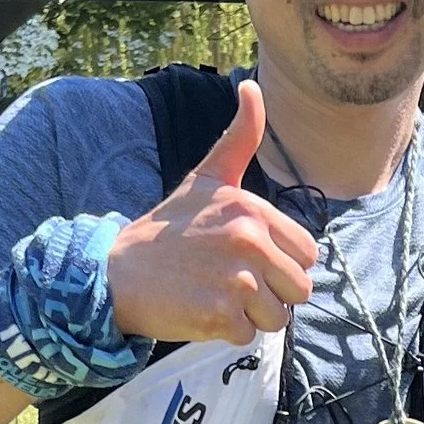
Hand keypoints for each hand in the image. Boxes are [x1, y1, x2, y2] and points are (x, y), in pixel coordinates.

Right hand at [103, 78, 318, 344]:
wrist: (116, 273)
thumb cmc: (166, 229)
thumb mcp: (205, 178)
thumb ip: (239, 138)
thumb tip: (252, 86)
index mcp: (252, 210)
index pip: (307, 254)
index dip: (282, 263)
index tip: (247, 259)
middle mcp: (248, 242)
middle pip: (299, 290)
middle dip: (272, 294)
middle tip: (231, 282)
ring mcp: (235, 281)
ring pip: (277, 318)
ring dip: (251, 316)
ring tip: (216, 295)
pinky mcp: (219, 315)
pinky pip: (248, 337)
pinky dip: (226, 332)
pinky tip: (201, 310)